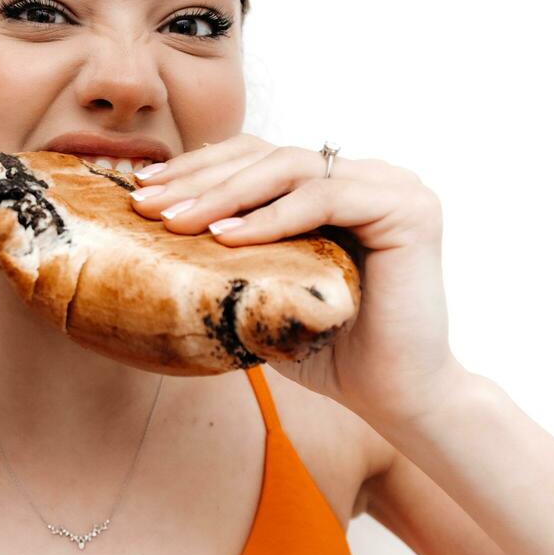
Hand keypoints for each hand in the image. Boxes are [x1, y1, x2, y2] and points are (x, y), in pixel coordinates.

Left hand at [128, 135, 469, 429]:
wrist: (395, 399)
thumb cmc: (330, 352)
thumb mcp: (266, 292)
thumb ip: (232, 256)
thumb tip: (151, 235)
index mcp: (335, 186)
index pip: (257, 157)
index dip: (198, 167)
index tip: (144, 190)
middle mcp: (367, 176)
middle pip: (268, 155)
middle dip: (200, 177)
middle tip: (147, 204)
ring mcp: (392, 187)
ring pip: (291, 167)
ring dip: (226, 193)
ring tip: (177, 222)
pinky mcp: (409, 209)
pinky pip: (326, 197)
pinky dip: (273, 217)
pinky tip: (227, 237)